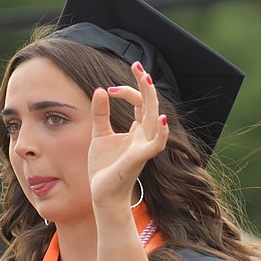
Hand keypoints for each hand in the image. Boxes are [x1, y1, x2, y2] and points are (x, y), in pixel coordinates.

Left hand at [88, 62, 168, 209]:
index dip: (127, 91)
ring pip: (153, 119)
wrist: (102, 195)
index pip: (139, 102)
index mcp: (137, 131)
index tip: (108, 90)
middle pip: (150, 105)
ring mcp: (143, 147)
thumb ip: (101, 114)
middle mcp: (144, 137)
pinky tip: (160, 119)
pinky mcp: (138, 159)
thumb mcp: (100, 135)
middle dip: (145, 84)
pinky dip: (160, 133)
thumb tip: (100, 90)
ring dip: (150, 99)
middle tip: (137, 64)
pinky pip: (154, 144)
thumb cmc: (104, 168)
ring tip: (147, 79)